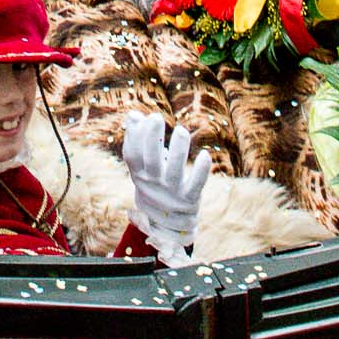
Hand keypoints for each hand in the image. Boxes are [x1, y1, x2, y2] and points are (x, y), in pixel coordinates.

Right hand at [122, 111, 211, 265]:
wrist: (165, 224)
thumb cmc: (154, 184)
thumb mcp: (142, 167)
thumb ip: (136, 140)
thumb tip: (134, 114)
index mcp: (141, 174)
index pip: (134, 155)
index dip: (134, 137)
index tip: (138, 116)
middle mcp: (154, 183)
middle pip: (151, 161)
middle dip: (152, 139)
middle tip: (156, 117)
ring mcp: (172, 192)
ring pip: (174, 171)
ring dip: (177, 152)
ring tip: (181, 130)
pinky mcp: (189, 199)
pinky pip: (196, 185)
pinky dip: (201, 171)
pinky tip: (205, 155)